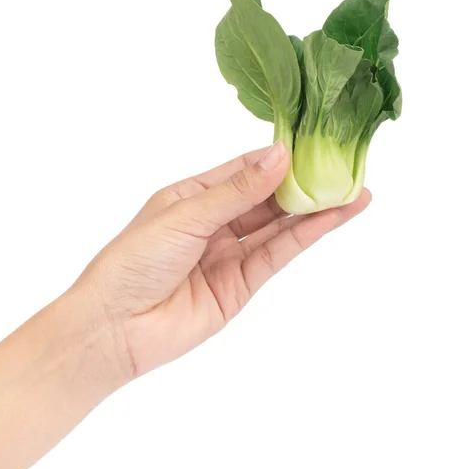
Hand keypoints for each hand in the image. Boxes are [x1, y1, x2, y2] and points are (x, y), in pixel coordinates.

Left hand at [71, 141, 370, 378]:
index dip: (276, 158)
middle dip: (302, 183)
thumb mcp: (185, 215)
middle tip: (343, 166)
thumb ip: (236, 191)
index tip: (313, 142)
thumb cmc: (134, 260)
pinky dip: (304, 237)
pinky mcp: (240, 286)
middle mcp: (213, 222)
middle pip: (265, 198)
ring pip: (278, 226)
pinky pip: (276, 255)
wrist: (114, 327)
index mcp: (192, 196)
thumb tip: (279, 156)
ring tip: (353, 191)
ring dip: (314, 210)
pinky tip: (331, 218)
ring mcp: (228, 255)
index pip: (242, 170)